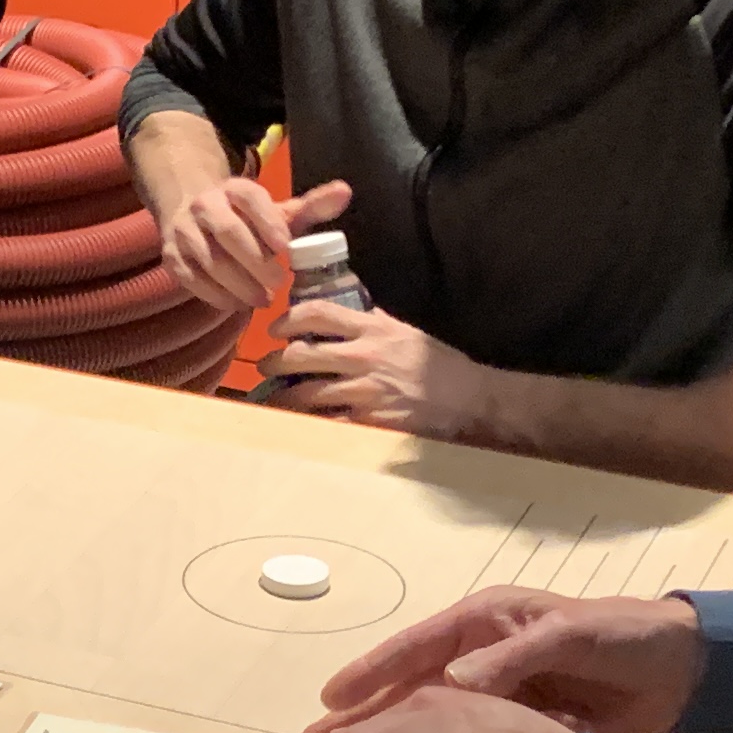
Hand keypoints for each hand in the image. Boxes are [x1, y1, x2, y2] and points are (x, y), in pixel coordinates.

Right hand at [156, 173, 351, 319]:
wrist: (195, 216)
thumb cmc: (249, 221)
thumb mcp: (280, 211)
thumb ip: (312, 206)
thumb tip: (346, 191)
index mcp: (236, 189)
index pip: (252, 198)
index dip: (268, 222)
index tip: (285, 247)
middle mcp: (206, 205)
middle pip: (228, 231)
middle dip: (254, 261)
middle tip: (278, 286)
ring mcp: (185, 231)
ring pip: (210, 258)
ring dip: (237, 283)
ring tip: (261, 301)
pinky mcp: (173, 257)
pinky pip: (192, 278)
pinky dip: (215, 294)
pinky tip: (236, 305)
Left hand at [272, 297, 491, 438]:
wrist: (469, 399)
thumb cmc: (437, 364)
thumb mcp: (404, 331)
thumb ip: (372, 321)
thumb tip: (344, 309)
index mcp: (372, 329)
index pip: (317, 312)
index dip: (287, 319)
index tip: (275, 329)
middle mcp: (364, 356)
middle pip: (301, 354)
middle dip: (274, 361)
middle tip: (263, 367)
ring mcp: (365, 391)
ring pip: (306, 393)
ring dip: (281, 397)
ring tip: (272, 400)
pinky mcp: (369, 421)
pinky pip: (325, 423)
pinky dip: (307, 423)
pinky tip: (297, 424)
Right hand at [311, 588, 703, 732]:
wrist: (682, 666)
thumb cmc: (623, 636)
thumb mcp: (567, 639)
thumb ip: (511, 660)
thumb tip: (451, 686)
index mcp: (485, 621)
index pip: (414, 647)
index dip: (370, 674)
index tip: (328, 700)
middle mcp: (483, 654)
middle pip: (411, 686)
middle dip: (366, 715)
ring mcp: (501, 689)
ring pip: (434, 718)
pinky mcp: (521, 721)